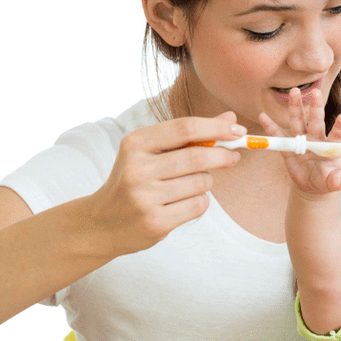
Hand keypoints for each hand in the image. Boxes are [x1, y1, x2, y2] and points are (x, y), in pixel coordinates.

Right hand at [86, 112, 244, 254]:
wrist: (102, 223)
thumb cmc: (135, 181)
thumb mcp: (152, 152)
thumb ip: (190, 135)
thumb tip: (230, 117)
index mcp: (135, 144)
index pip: (184, 128)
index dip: (216, 127)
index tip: (238, 130)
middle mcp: (137, 169)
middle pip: (197, 157)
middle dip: (222, 156)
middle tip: (233, 157)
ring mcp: (145, 197)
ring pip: (201, 183)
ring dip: (206, 182)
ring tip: (191, 184)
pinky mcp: (155, 222)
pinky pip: (198, 206)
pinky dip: (200, 202)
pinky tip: (183, 203)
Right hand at [259, 87, 340, 195]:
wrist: (312, 184)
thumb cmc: (326, 179)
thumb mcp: (333, 182)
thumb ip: (336, 180)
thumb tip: (337, 182)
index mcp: (330, 146)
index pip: (337, 135)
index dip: (340, 127)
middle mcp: (316, 139)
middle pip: (316, 121)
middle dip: (316, 107)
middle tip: (315, 92)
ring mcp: (302, 141)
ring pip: (298, 121)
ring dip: (295, 107)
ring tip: (294, 91)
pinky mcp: (289, 148)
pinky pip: (279, 136)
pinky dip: (271, 127)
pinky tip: (263, 116)